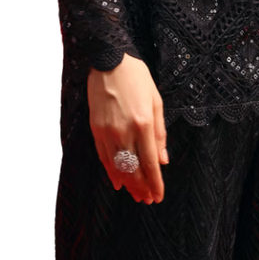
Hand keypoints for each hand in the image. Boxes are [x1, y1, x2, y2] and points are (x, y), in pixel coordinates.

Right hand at [88, 53, 168, 203]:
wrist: (108, 59)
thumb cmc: (136, 77)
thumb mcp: (155, 101)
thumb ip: (159, 133)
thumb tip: (163, 160)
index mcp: (143, 123)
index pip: (150, 163)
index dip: (155, 184)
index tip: (158, 196)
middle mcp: (124, 131)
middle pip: (133, 170)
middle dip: (141, 188)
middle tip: (147, 199)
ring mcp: (107, 131)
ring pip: (117, 167)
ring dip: (127, 184)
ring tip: (134, 195)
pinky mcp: (95, 128)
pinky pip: (103, 157)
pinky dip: (110, 172)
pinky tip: (117, 181)